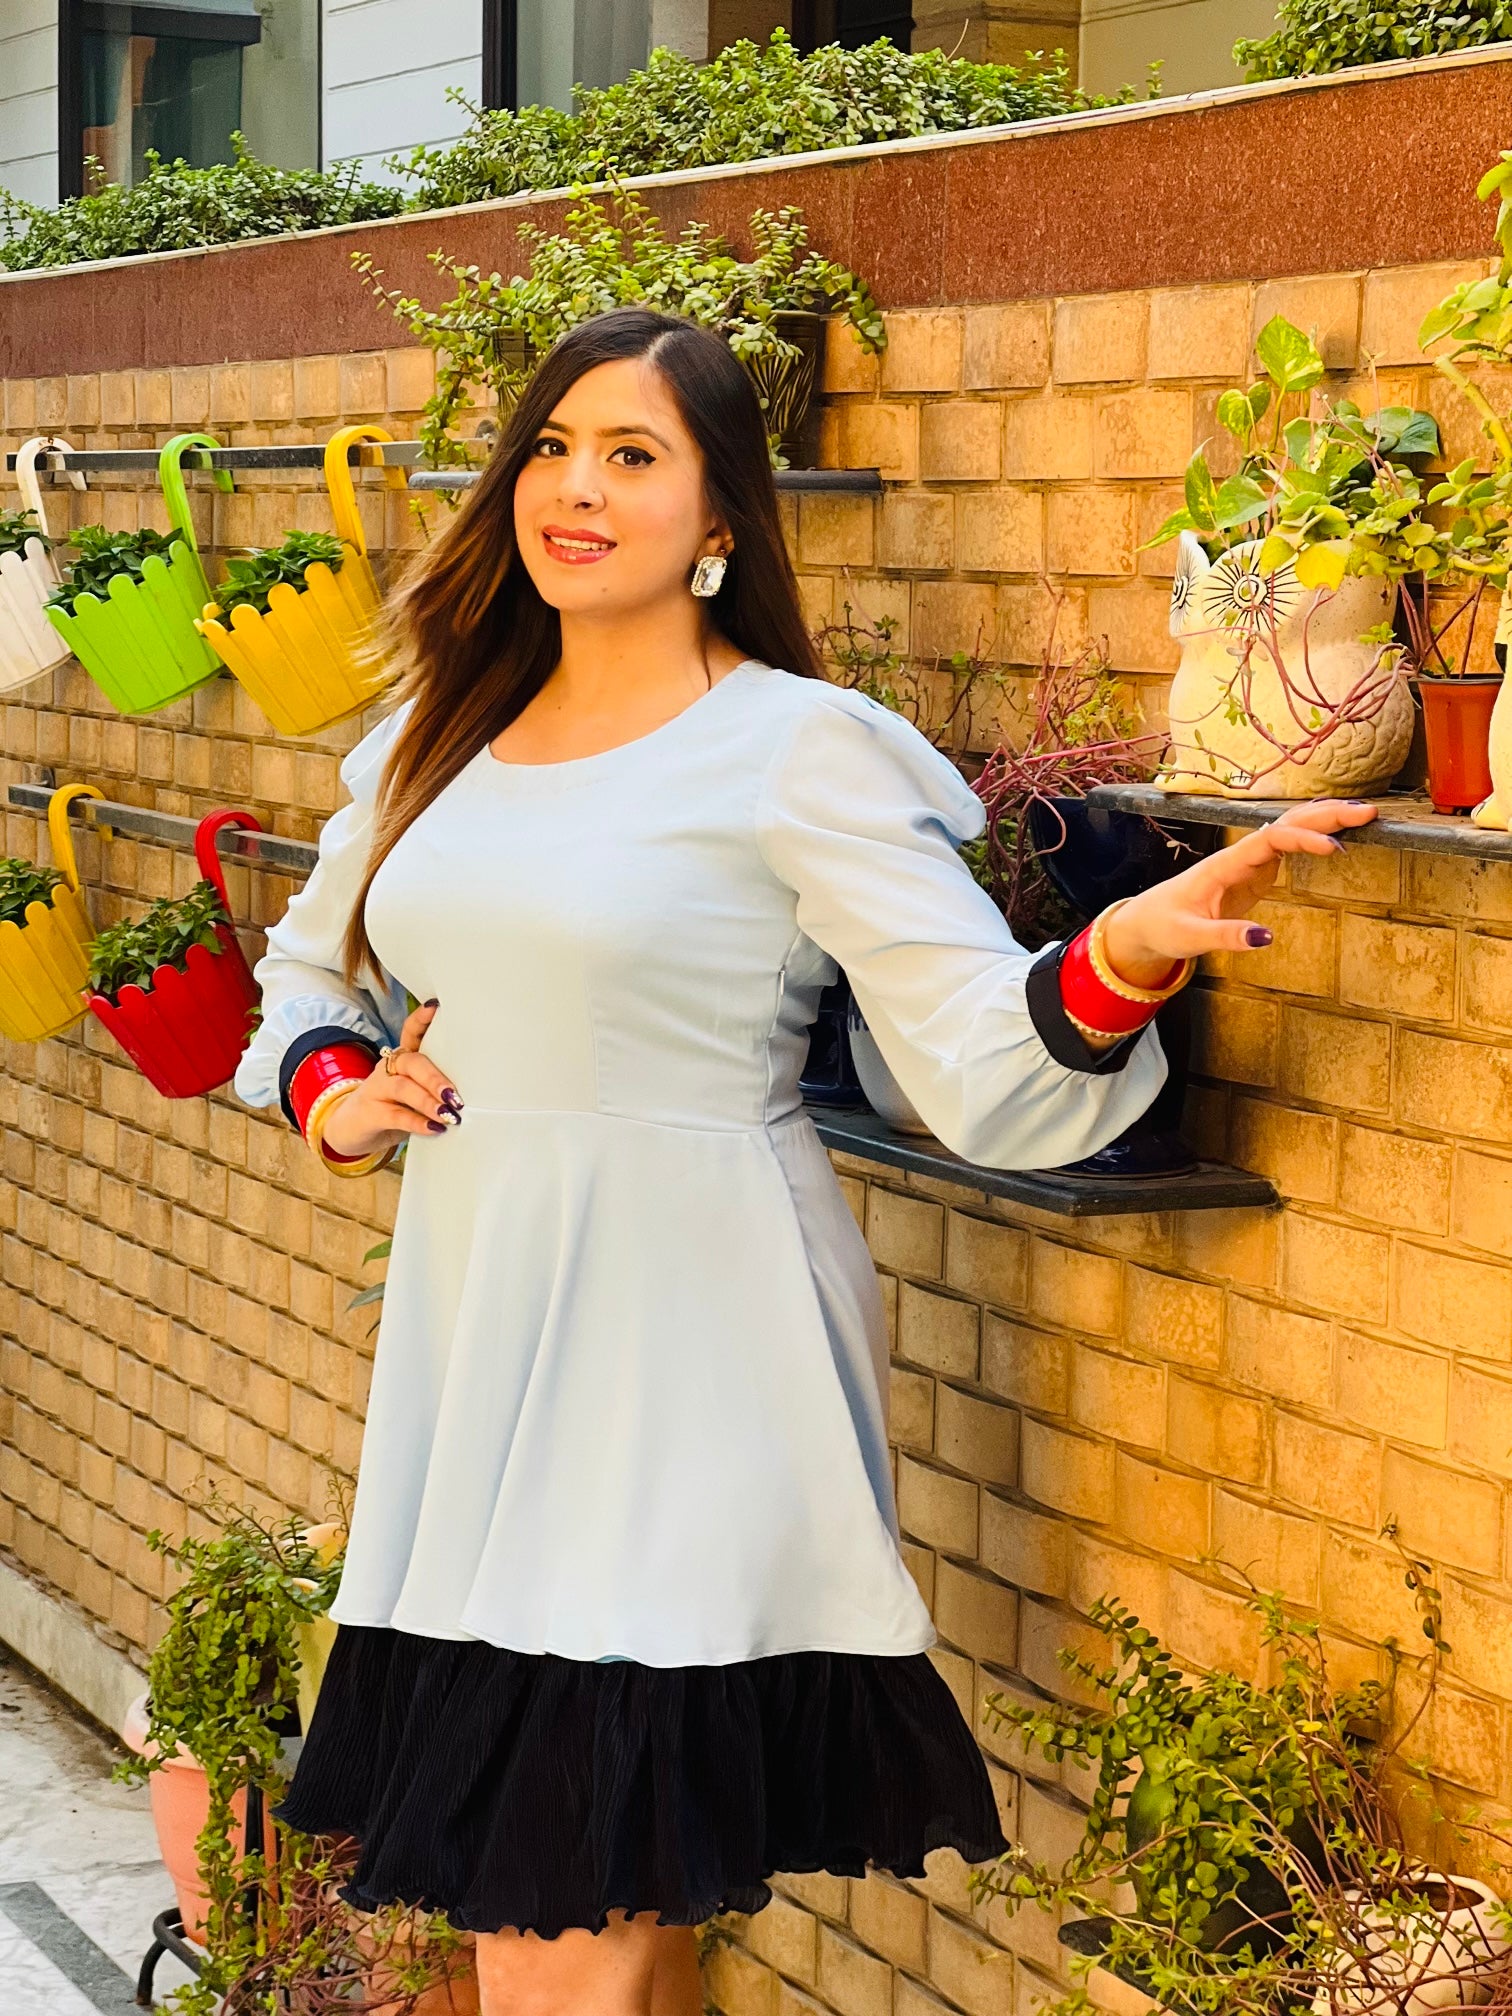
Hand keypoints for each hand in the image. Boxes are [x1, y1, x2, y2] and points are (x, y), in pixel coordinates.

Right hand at [319, 1001, 462, 1157]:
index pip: (411, 1032)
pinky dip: (416, 1122)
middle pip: (412, 1062)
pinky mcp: (370, 1113)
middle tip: (455, 1096)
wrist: (352, 1129)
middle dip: (435, 1078)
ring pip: (402, 1087)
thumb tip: (471, 1095)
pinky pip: (395, 1115)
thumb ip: (437, 1088)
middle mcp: (389, 1068)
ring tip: (448, 1114)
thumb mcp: (415, 1093)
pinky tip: (433, 1128)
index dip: (421, 1019)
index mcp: (404, 1059)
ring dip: (427, 1100)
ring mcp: (377, 1089)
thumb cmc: (394, 1107)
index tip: (436, 1008)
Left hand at [1100, 799, 1378, 986]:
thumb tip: (1266, 938)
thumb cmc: (1164, 926)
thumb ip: (1226, 937)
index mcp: (1224, 864)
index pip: (1270, 840)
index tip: (1334, 849)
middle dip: (1325, 816)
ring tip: (1363, 814)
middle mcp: (1239, 855)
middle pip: (1287, 824)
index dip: (1303, 839)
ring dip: (1324, 820)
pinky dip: (1315, 837)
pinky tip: (1339, 834)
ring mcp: (1249, 862)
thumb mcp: (1190, 938)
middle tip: (1367, 812)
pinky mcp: (1255, 873)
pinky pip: (1289, 847)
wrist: (1147, 921)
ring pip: (1290, 830)